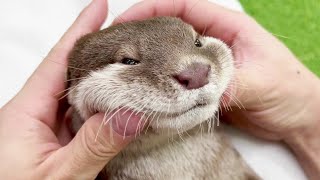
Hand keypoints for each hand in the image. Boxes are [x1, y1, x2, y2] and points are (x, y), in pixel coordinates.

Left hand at [0, 0, 142, 178]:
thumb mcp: (57, 178)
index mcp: (26, 113)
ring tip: (135, 68)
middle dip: (102, 53)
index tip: (100, 6)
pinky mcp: (62, 145)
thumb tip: (131, 114)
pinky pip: (88, 120)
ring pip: (84, 97)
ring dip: (109, 83)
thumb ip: (93, 146)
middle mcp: (38, 116)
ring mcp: (52, 131)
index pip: (59, 60)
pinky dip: (108, 111)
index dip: (80, 30)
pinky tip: (125, 108)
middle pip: (73, 73)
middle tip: (131, 37)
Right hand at [116, 0, 319, 178]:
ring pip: (171, 56)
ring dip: (150, 60)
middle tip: (119, 47)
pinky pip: (178, 79)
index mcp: (228, 27)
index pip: (184, 5)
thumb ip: (228, 83)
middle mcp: (213, 42)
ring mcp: (207, 64)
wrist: (297, 118)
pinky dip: (163, 83)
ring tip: (126, 68)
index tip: (126, 20)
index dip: (152, 7)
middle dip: (143, 33)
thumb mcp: (261, 81)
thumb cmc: (291, 90)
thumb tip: (196, 91)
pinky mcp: (204, 84)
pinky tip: (149, 90)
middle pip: (171, 28)